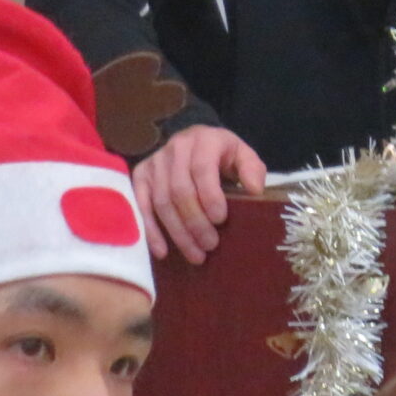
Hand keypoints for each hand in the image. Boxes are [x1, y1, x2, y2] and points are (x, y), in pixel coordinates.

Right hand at [131, 126, 266, 264]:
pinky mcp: (140, 176)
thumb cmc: (223, 155)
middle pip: (179, 191)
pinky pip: (141, 206)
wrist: (195, 141)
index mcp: (203, 140)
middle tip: (210, 245)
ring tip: (196, 255)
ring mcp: (155, 162)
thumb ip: (252, 170)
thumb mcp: (243, 155)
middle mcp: (175, 148)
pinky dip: (151, 231)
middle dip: (195, 222)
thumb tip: (254, 190)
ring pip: (161, 203)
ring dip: (178, 233)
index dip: (209, 196)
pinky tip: (163, 251)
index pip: (202, 169)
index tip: (220, 220)